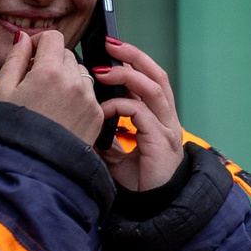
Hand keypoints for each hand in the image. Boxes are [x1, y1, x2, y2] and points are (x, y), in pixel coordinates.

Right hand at [0, 28, 102, 144]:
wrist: (34, 168)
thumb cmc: (12, 133)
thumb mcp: (2, 92)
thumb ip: (15, 59)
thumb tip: (23, 38)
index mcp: (49, 72)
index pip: (53, 37)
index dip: (39, 43)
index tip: (31, 56)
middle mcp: (74, 82)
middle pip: (67, 54)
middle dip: (51, 62)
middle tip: (35, 82)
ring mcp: (88, 99)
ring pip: (80, 72)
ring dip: (66, 78)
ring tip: (49, 100)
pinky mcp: (96, 115)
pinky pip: (89, 93)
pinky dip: (76, 97)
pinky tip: (60, 113)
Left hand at [94, 38, 187, 191]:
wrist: (154, 207)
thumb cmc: (139, 181)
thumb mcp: (116, 152)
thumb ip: (106, 133)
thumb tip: (84, 118)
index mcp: (157, 117)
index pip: (149, 78)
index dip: (132, 61)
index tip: (109, 48)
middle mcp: (166, 118)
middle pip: (156, 74)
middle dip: (133, 55)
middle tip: (109, 43)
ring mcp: (166, 128)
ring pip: (153, 87)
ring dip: (126, 74)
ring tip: (101, 71)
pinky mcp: (161, 141)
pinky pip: (141, 113)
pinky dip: (120, 106)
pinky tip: (103, 109)